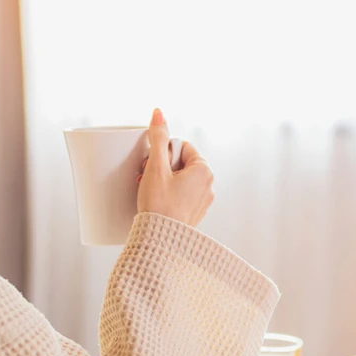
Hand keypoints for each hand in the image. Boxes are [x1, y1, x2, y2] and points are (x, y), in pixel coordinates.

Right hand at [137, 109, 213, 227]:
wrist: (159, 242)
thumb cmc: (159, 206)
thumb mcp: (156, 167)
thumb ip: (158, 138)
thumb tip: (159, 113)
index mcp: (204, 171)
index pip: (183, 147)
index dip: (164, 153)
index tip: (153, 164)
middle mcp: (208, 186)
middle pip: (181, 163)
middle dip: (161, 167)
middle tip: (147, 176)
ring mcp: (202, 202)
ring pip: (180, 180)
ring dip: (162, 180)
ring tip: (149, 190)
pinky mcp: (193, 214)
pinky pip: (180, 195)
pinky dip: (167, 194)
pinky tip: (155, 201)